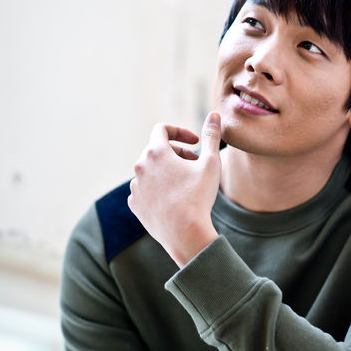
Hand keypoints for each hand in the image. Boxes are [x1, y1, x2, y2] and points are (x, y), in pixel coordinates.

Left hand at [128, 112, 221, 266]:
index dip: (180, 132)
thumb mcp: (211, 162)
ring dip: (168, 172)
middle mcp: (140, 167)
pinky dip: (159, 189)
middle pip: (157, 150)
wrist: (185, 235)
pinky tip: (175, 200)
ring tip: (186, 184)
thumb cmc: (199, 196)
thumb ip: (211, 136)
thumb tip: (215, 115)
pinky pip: (146, 190)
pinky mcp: (135, 205)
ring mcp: (135, 187)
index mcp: (155, 152)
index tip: (195, 142)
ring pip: (151, 171)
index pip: (162, 129)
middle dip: (177, 153)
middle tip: (195, 165)